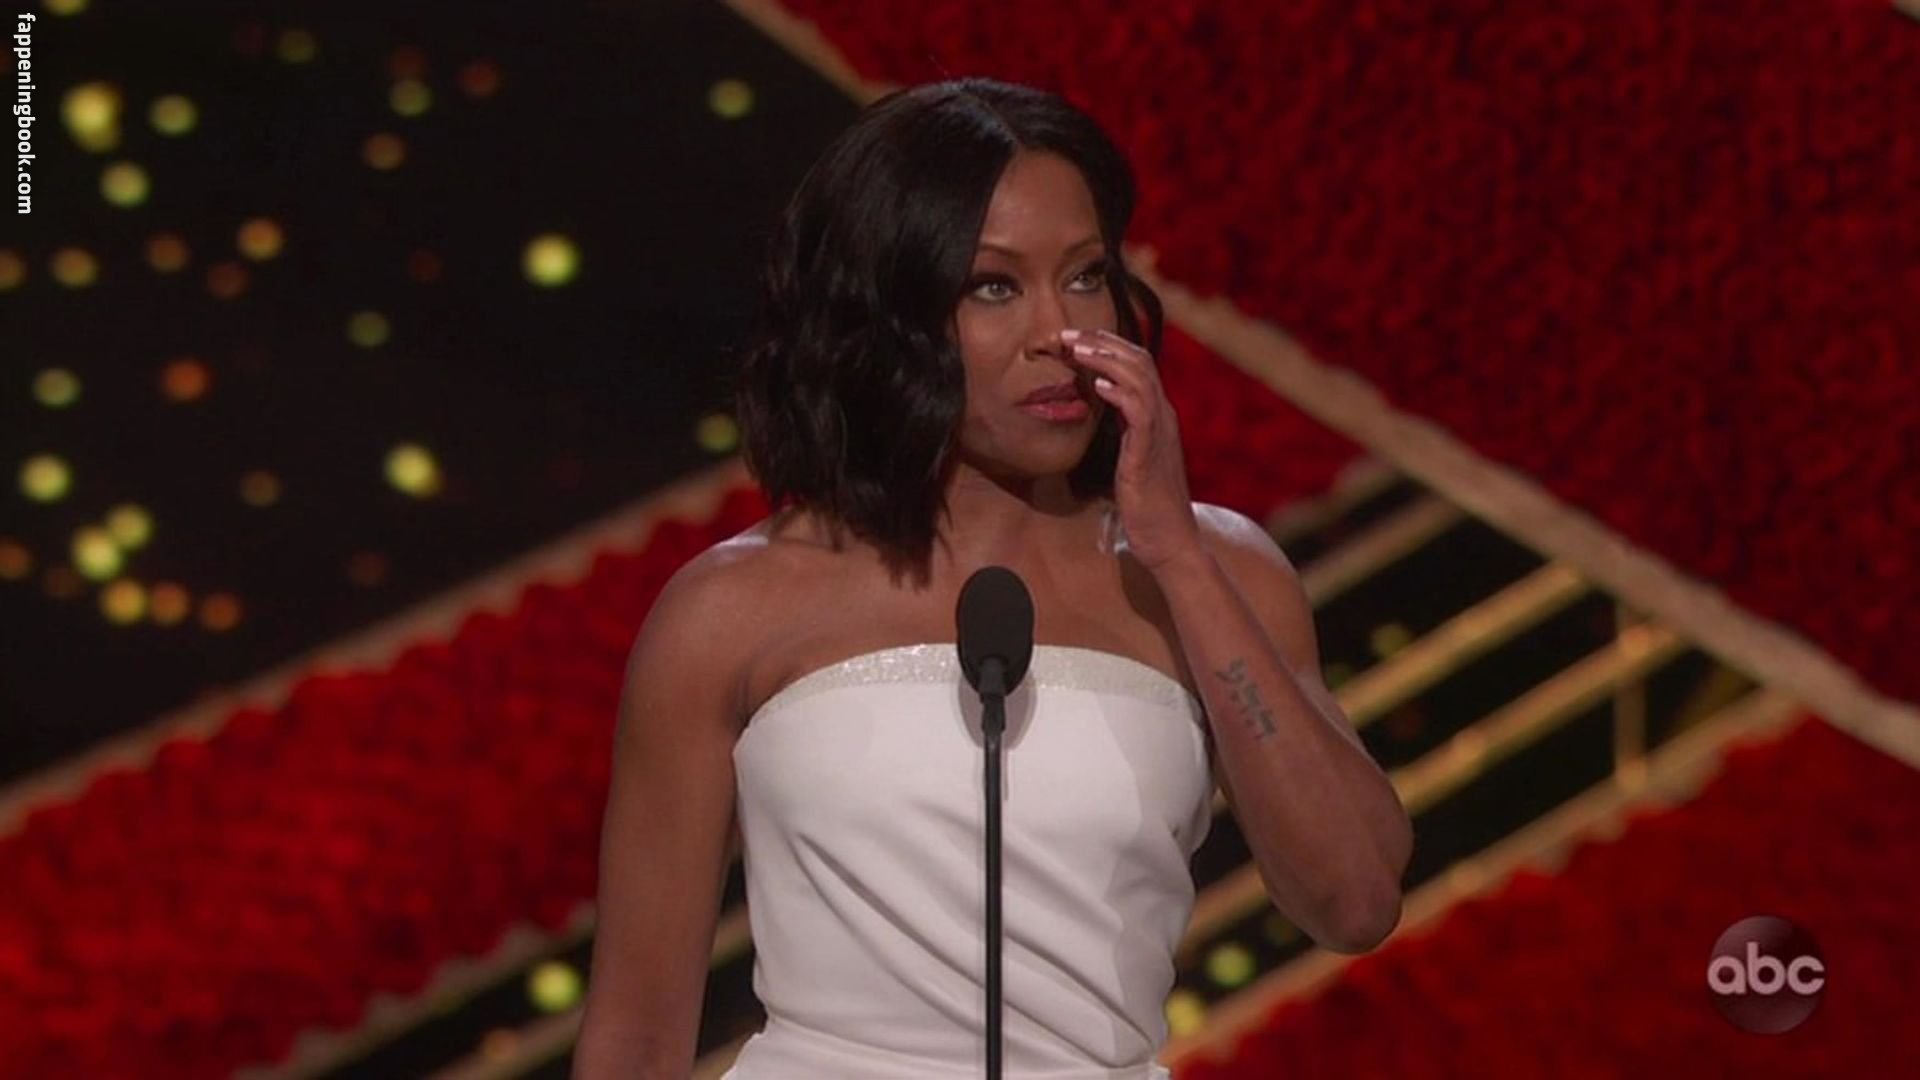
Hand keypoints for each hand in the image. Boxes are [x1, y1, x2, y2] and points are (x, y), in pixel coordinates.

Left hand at [1060, 327, 1203, 574]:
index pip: (1138, 365)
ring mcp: (1159, 434)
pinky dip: (1121, 394)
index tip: (1077, 339)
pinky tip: (1099, 386)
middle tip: (1068, 334)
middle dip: (1103, 342)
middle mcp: (1163, 418)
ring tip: (1078, 349)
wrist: (1172, 542)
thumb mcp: (1132, 459)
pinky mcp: (1149, 455)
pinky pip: (1140, 414)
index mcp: (1157, 417)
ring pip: (1140, 379)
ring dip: (1107, 360)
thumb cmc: (1148, 507)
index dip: (1108, 346)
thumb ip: (1123, 432)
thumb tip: (1102, 411)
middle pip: (1139, 361)